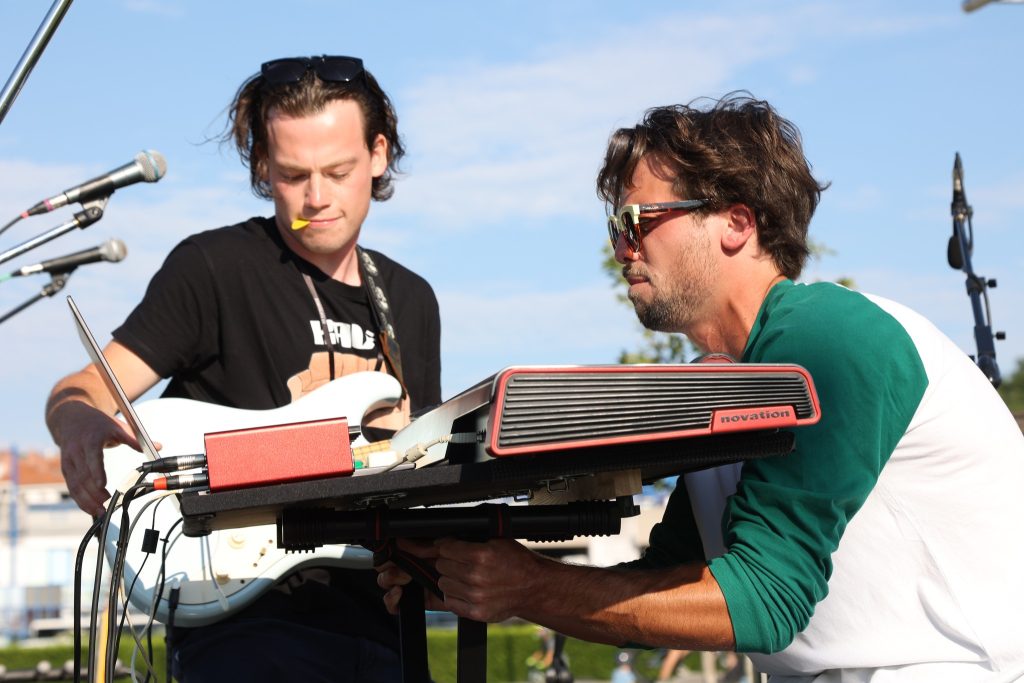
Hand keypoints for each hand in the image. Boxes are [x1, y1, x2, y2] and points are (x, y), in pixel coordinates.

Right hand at [51, 401, 142, 514]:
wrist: (71, 418)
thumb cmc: (97, 423)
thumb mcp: (117, 426)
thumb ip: (136, 439)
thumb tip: (159, 446)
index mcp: (90, 439)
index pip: (92, 457)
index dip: (96, 472)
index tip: (103, 485)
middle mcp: (76, 451)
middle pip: (83, 475)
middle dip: (94, 493)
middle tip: (108, 506)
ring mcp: (69, 461)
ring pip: (75, 484)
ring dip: (87, 500)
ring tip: (101, 512)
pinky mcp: (66, 469)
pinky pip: (72, 487)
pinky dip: (80, 500)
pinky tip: (91, 509)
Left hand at [377, 537, 543, 622]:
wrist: (533, 587)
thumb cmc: (516, 562)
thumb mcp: (495, 541)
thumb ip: (469, 540)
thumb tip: (440, 542)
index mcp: (481, 555)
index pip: (445, 548)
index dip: (446, 546)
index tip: (449, 548)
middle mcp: (476, 576)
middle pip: (441, 565)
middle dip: (448, 562)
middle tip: (461, 562)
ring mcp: (475, 596)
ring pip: (443, 583)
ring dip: (450, 579)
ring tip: (465, 576)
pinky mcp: (476, 612)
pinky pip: (449, 601)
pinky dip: (454, 596)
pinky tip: (466, 590)